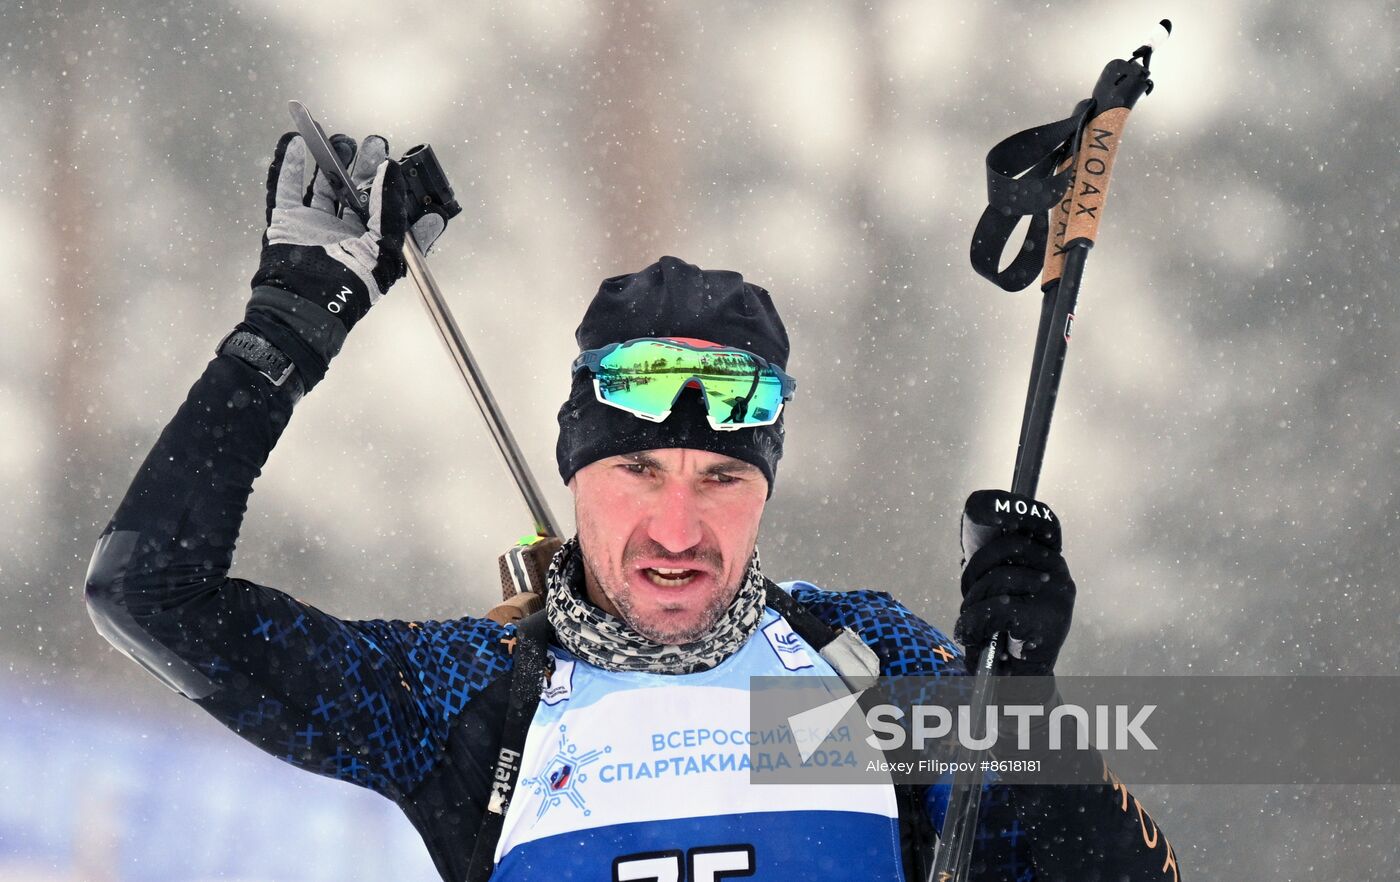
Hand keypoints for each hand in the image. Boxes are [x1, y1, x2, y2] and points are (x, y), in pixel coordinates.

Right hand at [240, 132, 445, 389]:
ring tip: (338, 142)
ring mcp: (313, 226)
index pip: (378, 202)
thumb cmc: (352, 289)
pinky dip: (290, 165)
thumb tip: (394, 171)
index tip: (387, 155)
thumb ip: (393, 212)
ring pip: (321, 184)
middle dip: (360, 164)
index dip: (384, 179)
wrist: (307, 309)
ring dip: (329, 161)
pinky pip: (286, 189)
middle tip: (370, 143)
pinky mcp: (286, 223)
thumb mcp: (387, 251)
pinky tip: (298, 143)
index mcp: (369, 240)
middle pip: (351, 189)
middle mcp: (342, 232)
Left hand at [953, 490, 1074, 676]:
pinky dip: (973, 622)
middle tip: (968, 592)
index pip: (1044, 521)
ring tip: (973, 622)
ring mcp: (1059, 597)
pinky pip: (998, 608)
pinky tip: (971, 634)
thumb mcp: (994, 588)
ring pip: (1000, 579)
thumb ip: (991, 556)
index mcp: (1049, 560)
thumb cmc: (999, 630)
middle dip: (976, 568)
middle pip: (1010, 546)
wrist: (1016, 681)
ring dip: (972, 602)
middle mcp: (1060, 574)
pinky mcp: (1050, 622)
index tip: (985, 507)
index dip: (1018, 509)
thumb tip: (977, 507)